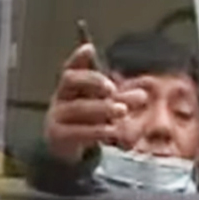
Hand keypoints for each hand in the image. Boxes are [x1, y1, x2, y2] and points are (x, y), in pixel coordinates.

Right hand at [45, 44, 146, 163]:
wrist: (66, 150)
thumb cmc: (87, 122)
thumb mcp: (105, 107)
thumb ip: (121, 99)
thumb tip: (142, 94)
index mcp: (71, 85)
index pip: (71, 66)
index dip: (78, 57)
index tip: (89, 49)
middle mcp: (60, 97)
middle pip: (70, 79)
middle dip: (92, 80)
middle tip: (112, 89)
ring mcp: (56, 115)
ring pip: (77, 107)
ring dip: (101, 107)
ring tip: (122, 110)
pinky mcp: (58, 135)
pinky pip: (77, 131)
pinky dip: (97, 130)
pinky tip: (113, 130)